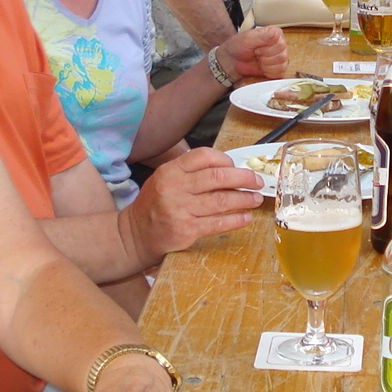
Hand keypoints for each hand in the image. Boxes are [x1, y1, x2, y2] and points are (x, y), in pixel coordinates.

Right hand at [123, 148, 261, 260]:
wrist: (134, 235)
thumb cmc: (154, 205)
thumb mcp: (164, 180)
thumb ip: (190, 172)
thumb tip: (228, 169)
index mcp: (170, 171)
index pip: (204, 156)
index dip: (226, 160)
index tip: (238, 167)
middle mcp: (174, 187)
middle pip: (218, 177)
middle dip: (244, 178)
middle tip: (257, 182)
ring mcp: (180, 210)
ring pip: (222, 201)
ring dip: (244, 199)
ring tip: (255, 199)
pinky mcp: (185, 231)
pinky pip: (218, 223)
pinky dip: (236, 220)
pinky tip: (246, 218)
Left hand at [218, 26, 287, 83]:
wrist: (232, 60)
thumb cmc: (239, 46)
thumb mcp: (248, 39)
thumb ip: (263, 37)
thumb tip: (276, 34)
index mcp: (275, 33)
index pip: (281, 44)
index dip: (267, 49)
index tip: (256, 48)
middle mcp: (280, 43)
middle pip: (282, 56)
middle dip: (265, 57)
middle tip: (256, 54)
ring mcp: (280, 56)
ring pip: (282, 65)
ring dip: (266, 65)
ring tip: (258, 60)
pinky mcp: (278, 67)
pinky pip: (280, 73)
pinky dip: (268, 72)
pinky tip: (261, 67)